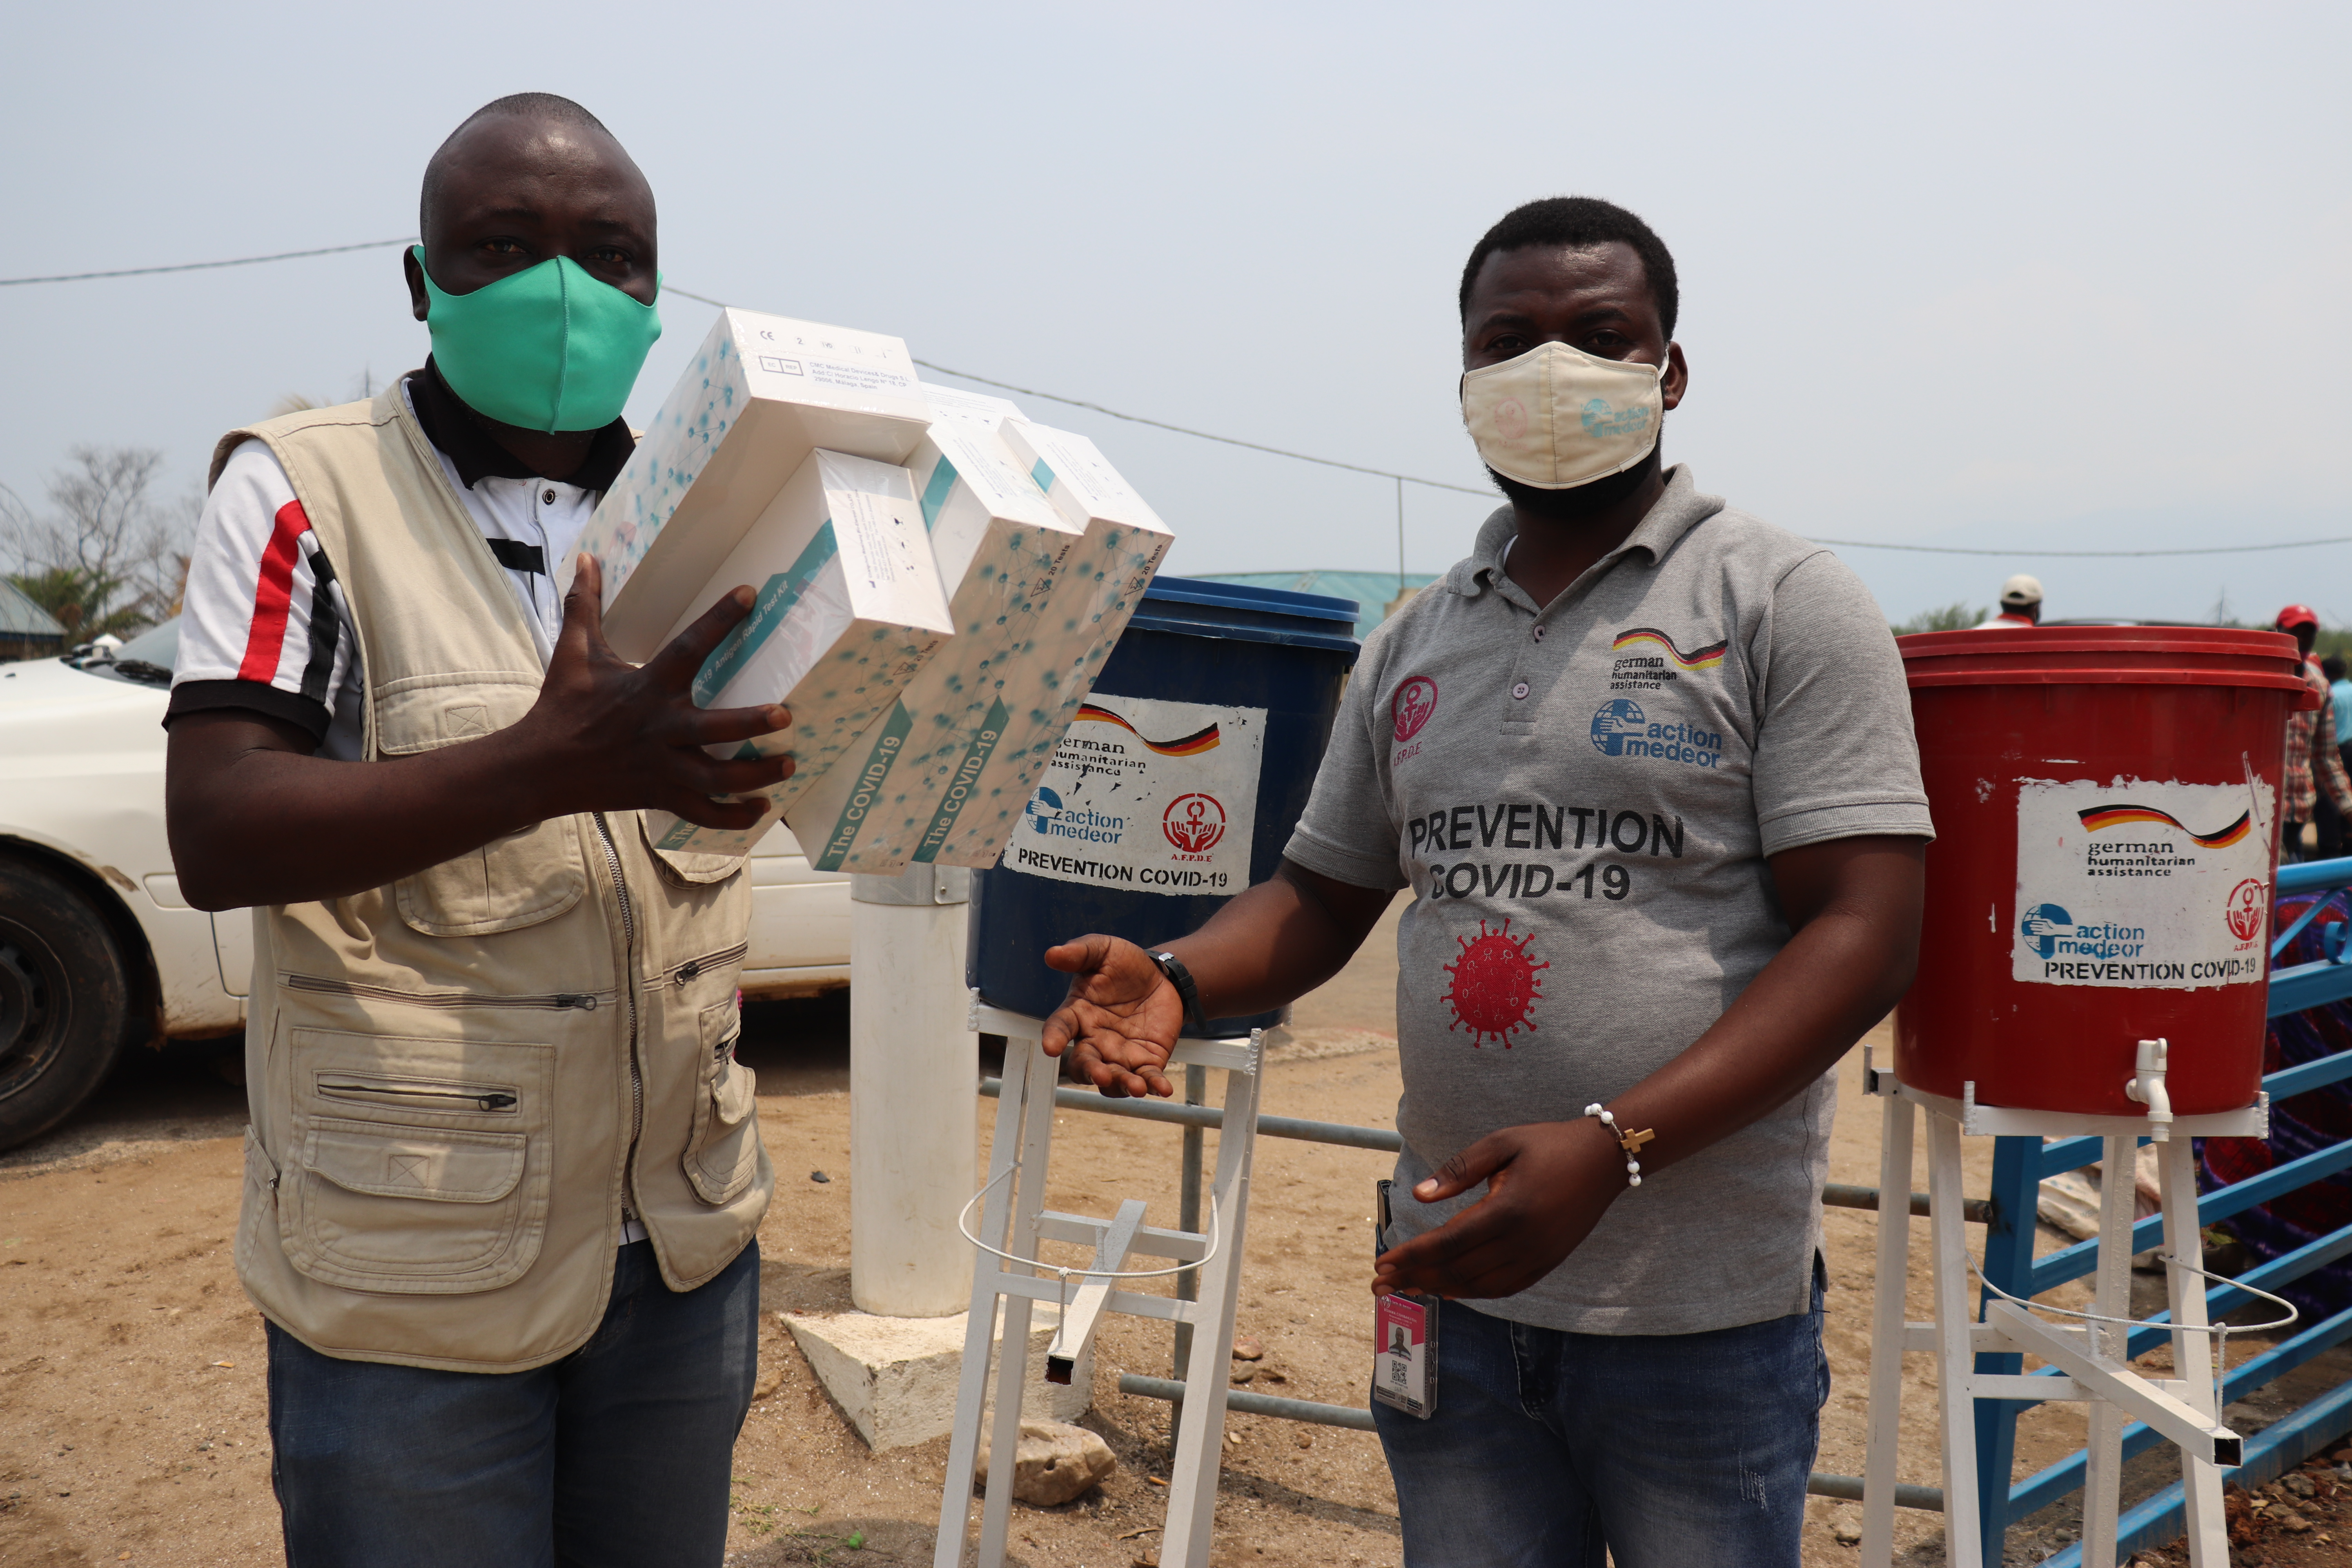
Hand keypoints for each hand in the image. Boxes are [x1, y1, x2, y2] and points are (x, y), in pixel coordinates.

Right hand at [513, 556, 795, 829]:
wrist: (538, 767)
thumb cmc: (561, 706)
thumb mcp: (574, 653)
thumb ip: (586, 605)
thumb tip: (585, 558)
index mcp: (645, 688)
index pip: (688, 648)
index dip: (718, 620)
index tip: (750, 594)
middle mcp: (659, 728)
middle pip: (712, 729)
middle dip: (749, 723)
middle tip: (785, 714)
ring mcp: (662, 766)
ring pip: (715, 777)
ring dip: (754, 774)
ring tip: (789, 766)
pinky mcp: (660, 795)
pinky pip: (701, 812)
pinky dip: (732, 816)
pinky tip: (761, 809)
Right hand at [1039, 935, 1181, 1097]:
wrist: (1161, 976)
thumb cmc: (1124, 964)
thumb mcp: (1103, 949)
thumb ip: (1079, 952)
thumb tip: (1052, 954)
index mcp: (1077, 1014)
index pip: (1059, 1028)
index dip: (1054, 1038)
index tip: (1050, 1047)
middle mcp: (1094, 1040)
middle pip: (1084, 1064)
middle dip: (1090, 1072)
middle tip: (1100, 1075)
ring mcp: (1120, 1055)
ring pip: (1114, 1080)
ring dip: (1122, 1085)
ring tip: (1135, 1086)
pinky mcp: (1146, 1061)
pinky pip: (1148, 1078)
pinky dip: (1154, 1086)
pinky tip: (1165, 1089)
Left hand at [1371, 1119, 1623, 1299]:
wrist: (1604, 1160)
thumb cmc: (1547, 1145)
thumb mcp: (1500, 1143)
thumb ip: (1458, 1170)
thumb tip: (1419, 1196)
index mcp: (1507, 1209)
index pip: (1447, 1243)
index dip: (1411, 1257)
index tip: (1381, 1263)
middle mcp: (1522, 1241)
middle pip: (1457, 1270)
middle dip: (1415, 1278)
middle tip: (1380, 1284)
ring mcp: (1538, 1257)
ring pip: (1479, 1285)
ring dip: (1439, 1288)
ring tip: (1407, 1287)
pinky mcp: (1548, 1263)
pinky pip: (1504, 1287)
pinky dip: (1473, 1292)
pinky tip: (1450, 1290)